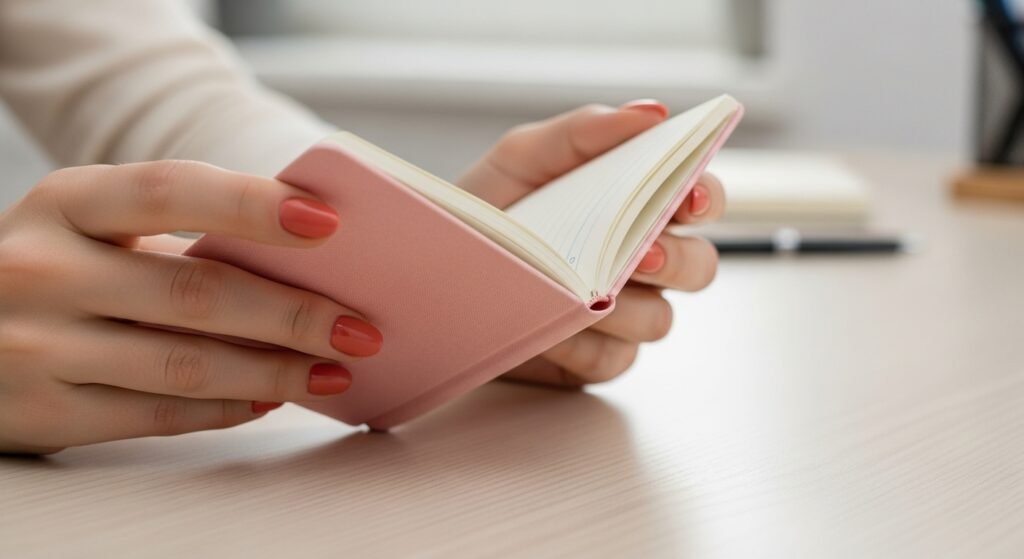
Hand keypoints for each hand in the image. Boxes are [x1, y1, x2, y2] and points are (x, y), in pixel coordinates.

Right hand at [0, 161, 382, 453]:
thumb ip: (170, 236)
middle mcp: (44, 269)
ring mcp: (36, 346)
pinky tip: (271, 399)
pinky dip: (226, 408)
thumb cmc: (47, 269)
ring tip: (333, 370)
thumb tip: (298, 266)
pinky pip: (157, 414)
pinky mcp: (42, 412)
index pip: (170, 191)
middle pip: (195, 292)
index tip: (327, 221)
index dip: (252, 206)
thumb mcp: (83, 228)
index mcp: (65, 202)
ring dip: (274, 372)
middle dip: (292, 315)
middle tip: (359, 328)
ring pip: (185, 365)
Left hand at [459, 99, 724, 385]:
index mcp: (634, 206)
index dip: (706, 197)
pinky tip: (555, 329)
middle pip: (699, 265)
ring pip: (661, 319)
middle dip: (678, 260)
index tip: (692, 197)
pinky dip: (585, 345)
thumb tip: (650, 112)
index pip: (698, 199)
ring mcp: (622, 314)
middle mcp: (640, 261)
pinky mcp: (595, 358)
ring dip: (629, 308)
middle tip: (642, 253)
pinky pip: (614, 359)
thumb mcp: (521, 158)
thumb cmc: (485, 209)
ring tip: (587, 293)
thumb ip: (583, 132)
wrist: (432, 273)